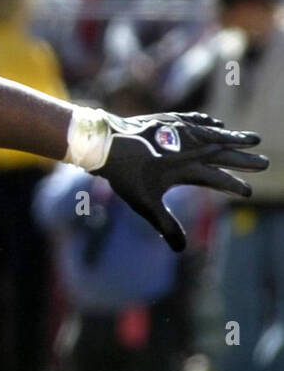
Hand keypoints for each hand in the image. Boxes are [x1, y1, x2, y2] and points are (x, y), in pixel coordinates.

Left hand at [95, 112, 266, 251]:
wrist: (105, 142)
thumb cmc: (124, 175)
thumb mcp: (145, 203)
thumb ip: (165, 224)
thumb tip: (180, 249)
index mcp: (187, 169)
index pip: (218, 180)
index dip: (234, 186)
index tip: (248, 192)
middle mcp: (189, 148)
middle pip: (223, 154)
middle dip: (245, 160)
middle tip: (265, 163)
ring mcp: (179, 131)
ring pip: (214, 134)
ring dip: (234, 138)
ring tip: (253, 139)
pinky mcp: (167, 120)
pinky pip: (195, 121)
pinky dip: (209, 124)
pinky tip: (217, 125)